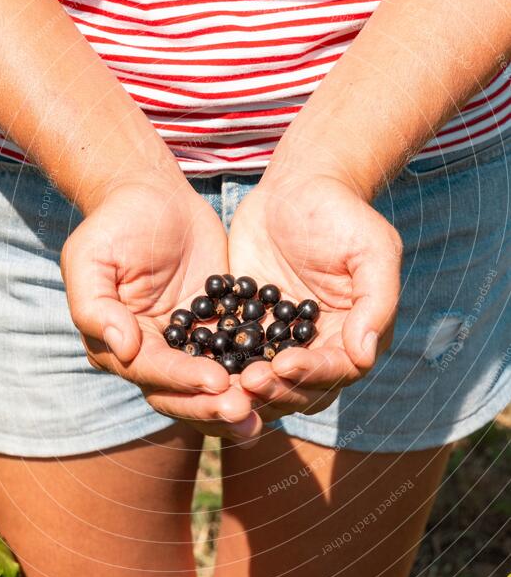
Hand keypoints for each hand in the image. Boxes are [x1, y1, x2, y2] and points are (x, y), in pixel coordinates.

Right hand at [60, 179, 260, 446]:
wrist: (153, 195)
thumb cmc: (116, 223)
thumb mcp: (92, 258)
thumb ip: (96, 307)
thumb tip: (123, 349)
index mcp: (117, 345)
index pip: (151, 373)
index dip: (182, 380)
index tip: (217, 381)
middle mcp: (151, 354)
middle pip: (182, 393)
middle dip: (213, 406)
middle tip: (247, 412)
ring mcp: (188, 344)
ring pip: (213, 384)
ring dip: (239, 399)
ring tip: (268, 406)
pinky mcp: (218, 327)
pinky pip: (239, 353)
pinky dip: (258, 367)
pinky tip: (285, 376)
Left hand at [228, 171, 401, 420]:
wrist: (296, 187)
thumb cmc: (341, 213)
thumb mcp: (371, 248)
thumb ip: (376, 301)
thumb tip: (365, 355)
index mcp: (353, 333)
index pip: (338, 370)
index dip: (313, 373)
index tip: (284, 365)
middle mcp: (318, 345)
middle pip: (300, 387)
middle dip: (276, 389)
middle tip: (248, 380)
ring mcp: (280, 338)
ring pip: (266, 379)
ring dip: (247, 388)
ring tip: (224, 381)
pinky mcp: (248, 324)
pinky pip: (234, 352)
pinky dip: (220, 363)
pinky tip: (199, 364)